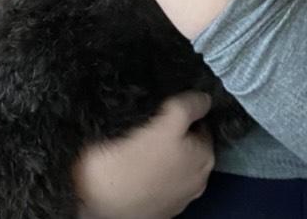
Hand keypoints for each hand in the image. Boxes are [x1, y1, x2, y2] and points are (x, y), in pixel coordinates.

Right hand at [74, 92, 214, 218]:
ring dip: (159, 154)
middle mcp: (197, 182)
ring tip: (137, 145)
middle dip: (173, 135)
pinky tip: (133, 165)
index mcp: (205, 158)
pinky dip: (149, 172)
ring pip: (171, 164)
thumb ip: (190, 105)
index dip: (183, 114)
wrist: (101, 199)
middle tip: (149, 126)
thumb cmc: (135, 161)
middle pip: (187, 146)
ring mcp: (176, 198)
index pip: (201, 125)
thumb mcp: (168, 119)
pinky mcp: (157, 208)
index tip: (164, 110)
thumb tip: (204, 99)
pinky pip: (157, 181)